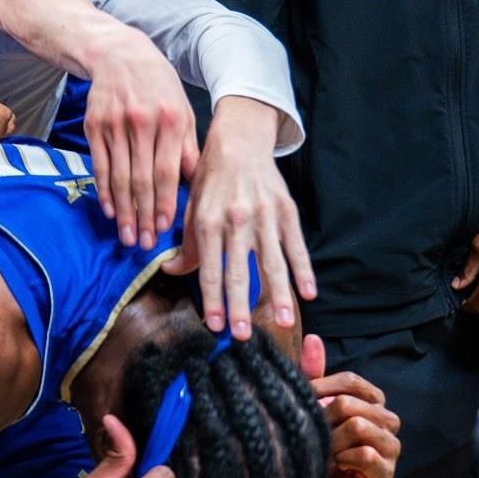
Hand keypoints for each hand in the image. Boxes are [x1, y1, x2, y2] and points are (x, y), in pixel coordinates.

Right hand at [83, 26, 198, 247]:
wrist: (119, 54)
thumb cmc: (159, 85)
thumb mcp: (183, 109)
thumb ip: (189, 147)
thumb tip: (196, 184)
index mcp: (171, 120)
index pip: (167, 171)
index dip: (164, 203)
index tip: (163, 229)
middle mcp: (143, 123)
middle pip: (142, 179)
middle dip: (143, 215)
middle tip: (143, 243)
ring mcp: (115, 124)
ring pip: (119, 176)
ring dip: (123, 210)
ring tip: (126, 235)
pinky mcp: (94, 125)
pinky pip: (100, 165)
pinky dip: (104, 190)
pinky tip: (109, 209)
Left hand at [167, 97, 311, 338]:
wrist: (239, 143)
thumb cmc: (211, 180)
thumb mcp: (191, 208)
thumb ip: (186, 245)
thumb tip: (170, 272)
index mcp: (208, 221)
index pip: (209, 269)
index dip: (212, 300)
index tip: (215, 326)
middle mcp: (236, 221)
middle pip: (239, 271)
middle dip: (241, 306)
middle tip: (244, 334)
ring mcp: (264, 216)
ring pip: (273, 262)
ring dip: (279, 294)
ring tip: (284, 320)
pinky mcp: (286, 211)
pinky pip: (296, 246)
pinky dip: (304, 269)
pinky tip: (308, 292)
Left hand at [299, 335, 399, 477]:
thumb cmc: (311, 440)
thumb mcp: (307, 404)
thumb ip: (312, 373)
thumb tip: (313, 337)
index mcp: (372, 399)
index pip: (351, 382)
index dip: (321, 391)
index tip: (306, 407)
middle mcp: (387, 419)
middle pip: (350, 404)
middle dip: (324, 422)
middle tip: (317, 437)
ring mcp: (390, 447)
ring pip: (359, 426)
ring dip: (333, 442)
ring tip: (327, 452)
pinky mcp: (386, 473)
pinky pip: (367, 454)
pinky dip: (345, 459)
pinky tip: (339, 466)